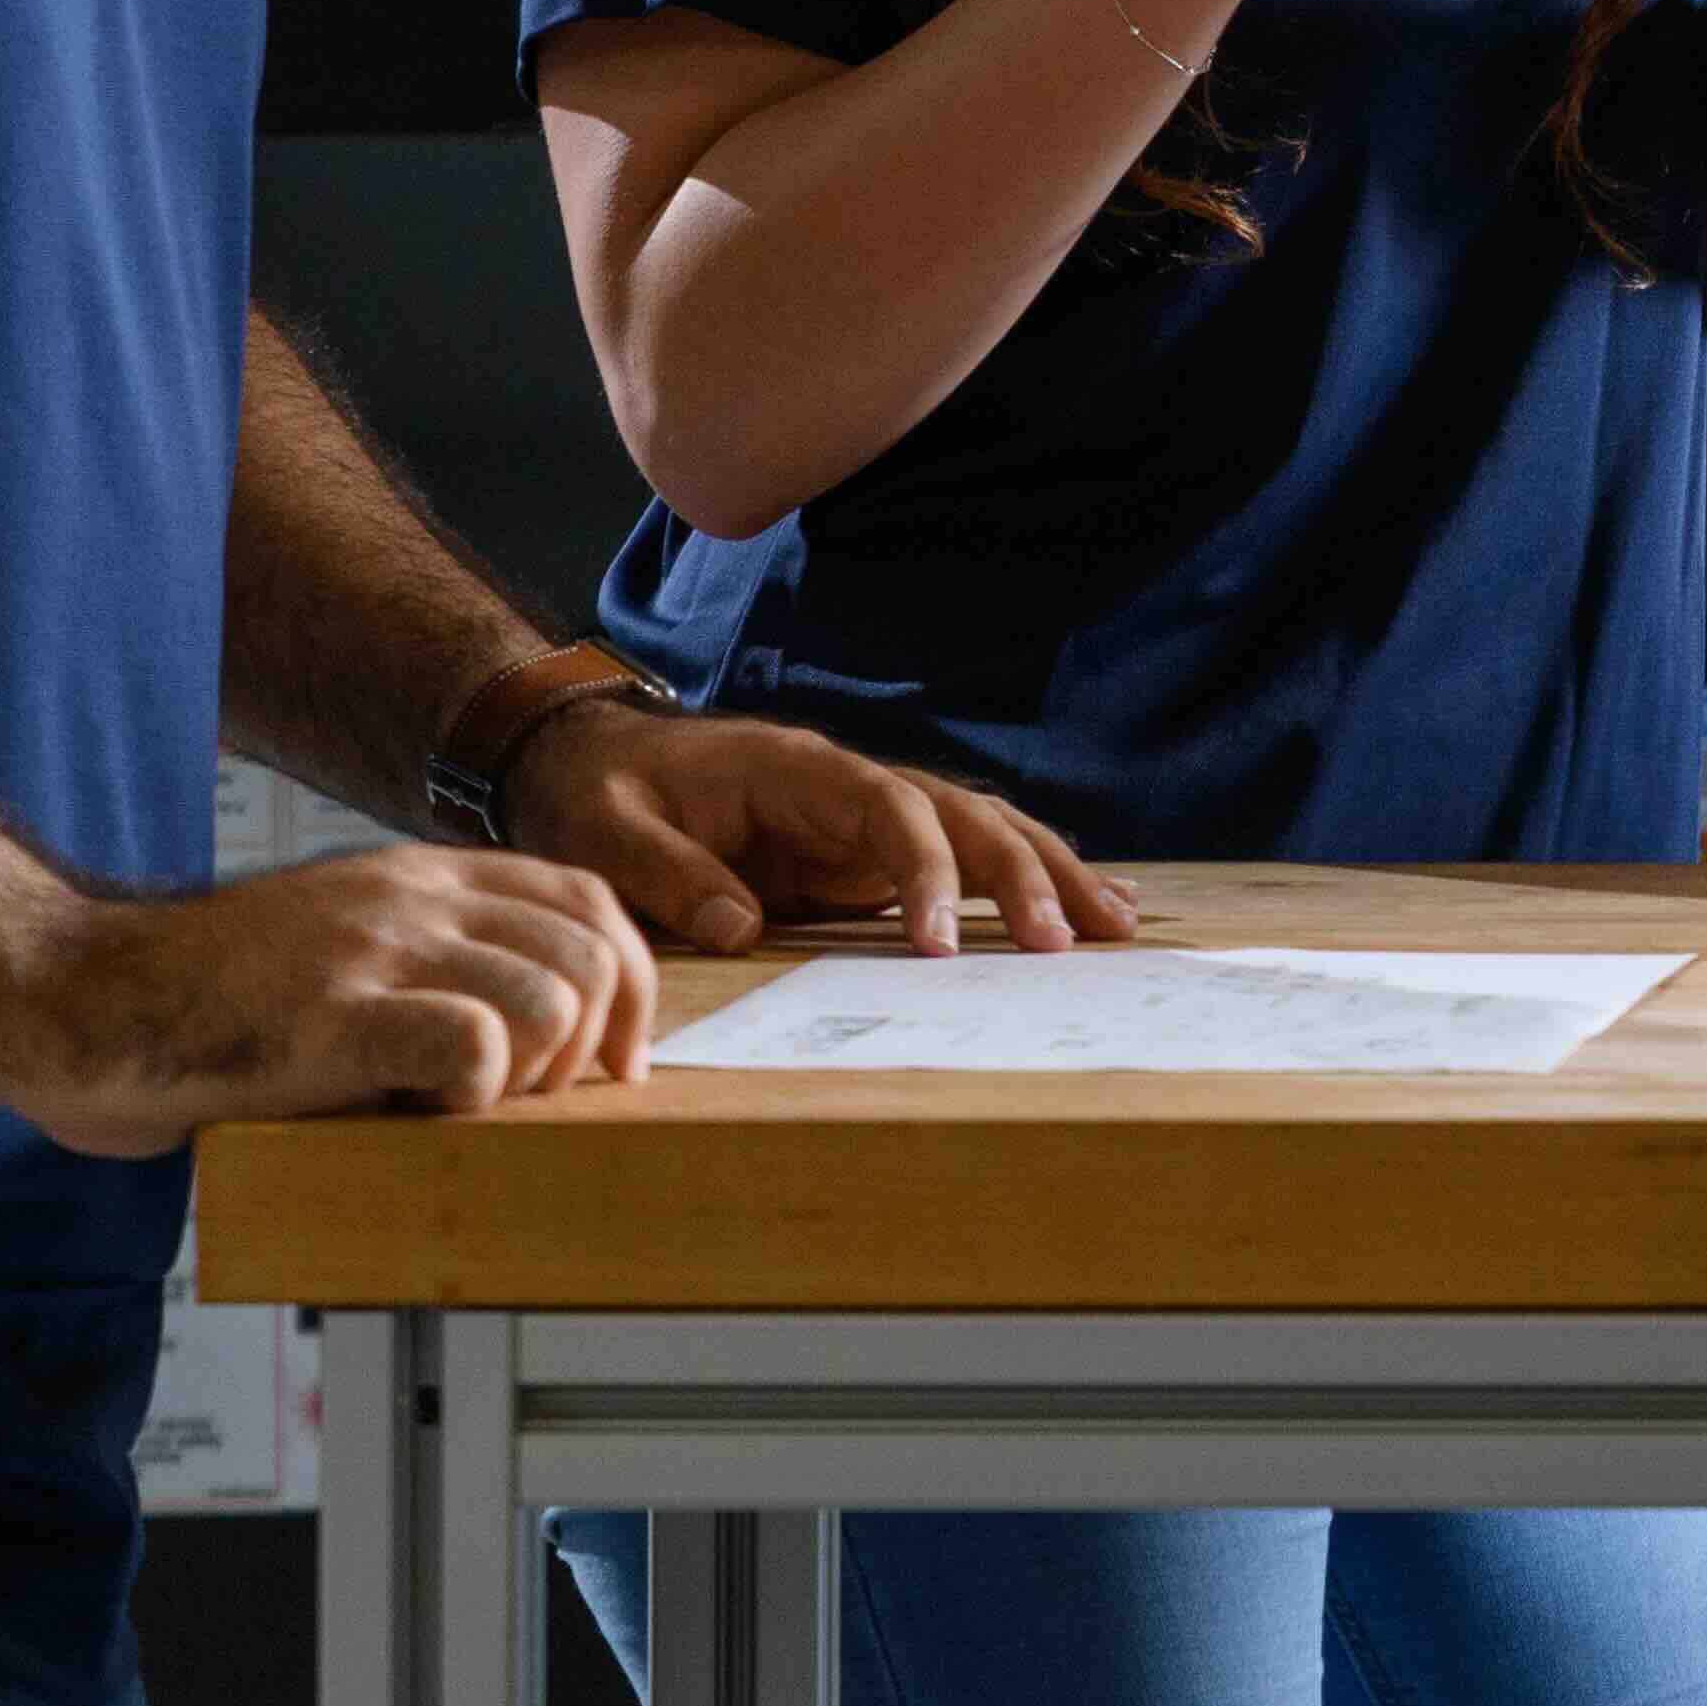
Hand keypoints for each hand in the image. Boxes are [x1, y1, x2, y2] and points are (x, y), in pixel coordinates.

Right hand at [0, 847, 654, 1153]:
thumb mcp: (340, 949)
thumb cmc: (202, 1000)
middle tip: (531, 1103)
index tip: (612, 1063)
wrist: (74, 997)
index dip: (627, 986)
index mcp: (422, 877)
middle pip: (591, 954)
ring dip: (531, 1076)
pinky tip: (421, 1109)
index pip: (589, 899)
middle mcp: (413, 897)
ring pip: (551, 1000)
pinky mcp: (331, 1014)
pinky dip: (474, 1091)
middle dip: (590, 1045)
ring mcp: (373, 949)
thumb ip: (431, 965)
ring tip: (462, 1108)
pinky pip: (473, 1040)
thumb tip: (537, 1042)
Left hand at [502, 703, 1132, 961]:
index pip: (888, 810)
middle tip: (1070, 941)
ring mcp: (862, 817)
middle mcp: (847, 786)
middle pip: (960, 814)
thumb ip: (671, 876)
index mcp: (794, 771)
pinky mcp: (863, 852)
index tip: (938, 945)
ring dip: (1046, 872)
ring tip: (1116, 923)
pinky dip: (1020, 878)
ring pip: (979, 831)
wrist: (589, 759)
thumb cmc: (597, 793)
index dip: (924, 872)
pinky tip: (1077, 907)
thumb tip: (745, 928)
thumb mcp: (607, 834)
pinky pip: (959, 860)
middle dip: (1022, 873)